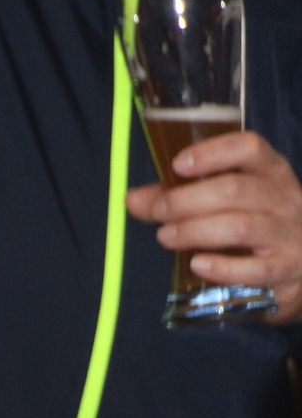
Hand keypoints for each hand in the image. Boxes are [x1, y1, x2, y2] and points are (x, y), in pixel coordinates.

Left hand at [126, 131, 301, 322]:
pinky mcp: (285, 269)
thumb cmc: (258, 224)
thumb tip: (132, 199)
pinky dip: (222, 267)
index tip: (179, 164)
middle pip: (235, 190)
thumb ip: (180, 197)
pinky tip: (197, 264)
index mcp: (270, 171)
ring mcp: (288, 235)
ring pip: (240, 227)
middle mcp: (284, 198)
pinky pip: (254, 269)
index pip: (249, 148)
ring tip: (167, 236)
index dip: (212, 153)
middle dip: (187, 200)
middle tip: (159, 211)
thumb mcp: (229, 202)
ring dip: (195, 231)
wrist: (301, 266)